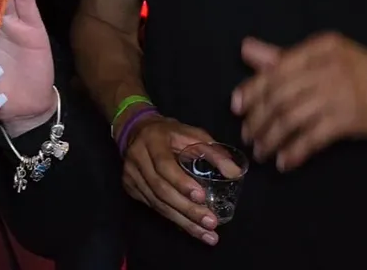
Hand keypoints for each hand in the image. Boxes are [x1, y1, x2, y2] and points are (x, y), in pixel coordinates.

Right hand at [122, 116, 221, 245]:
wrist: (138, 131)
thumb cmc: (170, 133)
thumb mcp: (192, 134)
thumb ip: (214, 151)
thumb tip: (235, 172)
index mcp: (153, 141)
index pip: (164, 166)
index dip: (181, 183)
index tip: (202, 197)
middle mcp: (137, 160)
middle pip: (161, 190)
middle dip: (187, 209)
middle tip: (210, 223)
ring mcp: (131, 176)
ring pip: (157, 204)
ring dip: (183, 222)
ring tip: (206, 234)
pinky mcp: (131, 189)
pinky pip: (154, 208)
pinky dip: (174, 219)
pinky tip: (191, 228)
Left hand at [231, 33, 366, 170]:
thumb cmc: (364, 72)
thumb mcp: (325, 57)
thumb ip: (284, 57)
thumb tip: (245, 49)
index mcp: (317, 49)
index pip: (274, 69)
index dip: (251, 91)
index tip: (237, 109)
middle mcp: (326, 67)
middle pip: (279, 96)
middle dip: (258, 120)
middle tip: (248, 136)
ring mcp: (339, 92)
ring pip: (291, 118)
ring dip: (271, 139)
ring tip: (262, 152)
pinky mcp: (351, 118)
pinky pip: (313, 137)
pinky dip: (294, 151)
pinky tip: (285, 161)